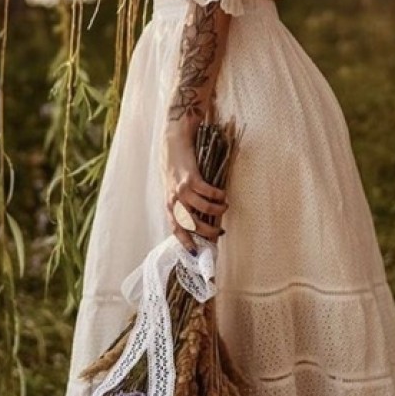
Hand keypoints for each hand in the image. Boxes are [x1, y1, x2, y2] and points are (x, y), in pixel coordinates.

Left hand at [162, 126, 227, 253]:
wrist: (171, 143)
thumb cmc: (174, 166)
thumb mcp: (173, 188)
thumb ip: (182, 203)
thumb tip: (199, 218)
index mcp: (169, 204)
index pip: (176, 228)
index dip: (186, 241)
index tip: (195, 252)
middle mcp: (173, 199)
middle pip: (192, 224)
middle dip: (208, 231)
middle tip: (220, 232)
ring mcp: (182, 189)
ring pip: (203, 209)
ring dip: (217, 211)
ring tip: (225, 208)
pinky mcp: (191, 178)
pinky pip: (208, 192)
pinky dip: (218, 196)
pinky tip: (223, 195)